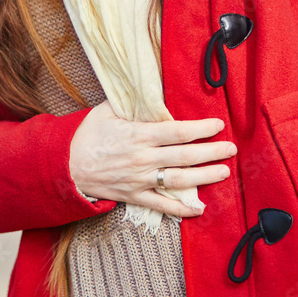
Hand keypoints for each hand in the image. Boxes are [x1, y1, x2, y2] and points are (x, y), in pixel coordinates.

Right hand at [69, 98, 236, 217]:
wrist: (67, 166)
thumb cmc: (88, 134)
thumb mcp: (108, 109)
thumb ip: (133, 101)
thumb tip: (153, 87)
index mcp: (138, 135)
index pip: (177, 131)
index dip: (200, 129)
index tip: (217, 124)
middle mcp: (143, 159)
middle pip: (184, 156)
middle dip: (211, 152)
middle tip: (231, 148)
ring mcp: (140, 180)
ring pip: (179, 180)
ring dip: (204, 177)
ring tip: (224, 172)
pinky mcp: (135, 196)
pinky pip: (162, 205)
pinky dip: (181, 209)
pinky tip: (199, 209)